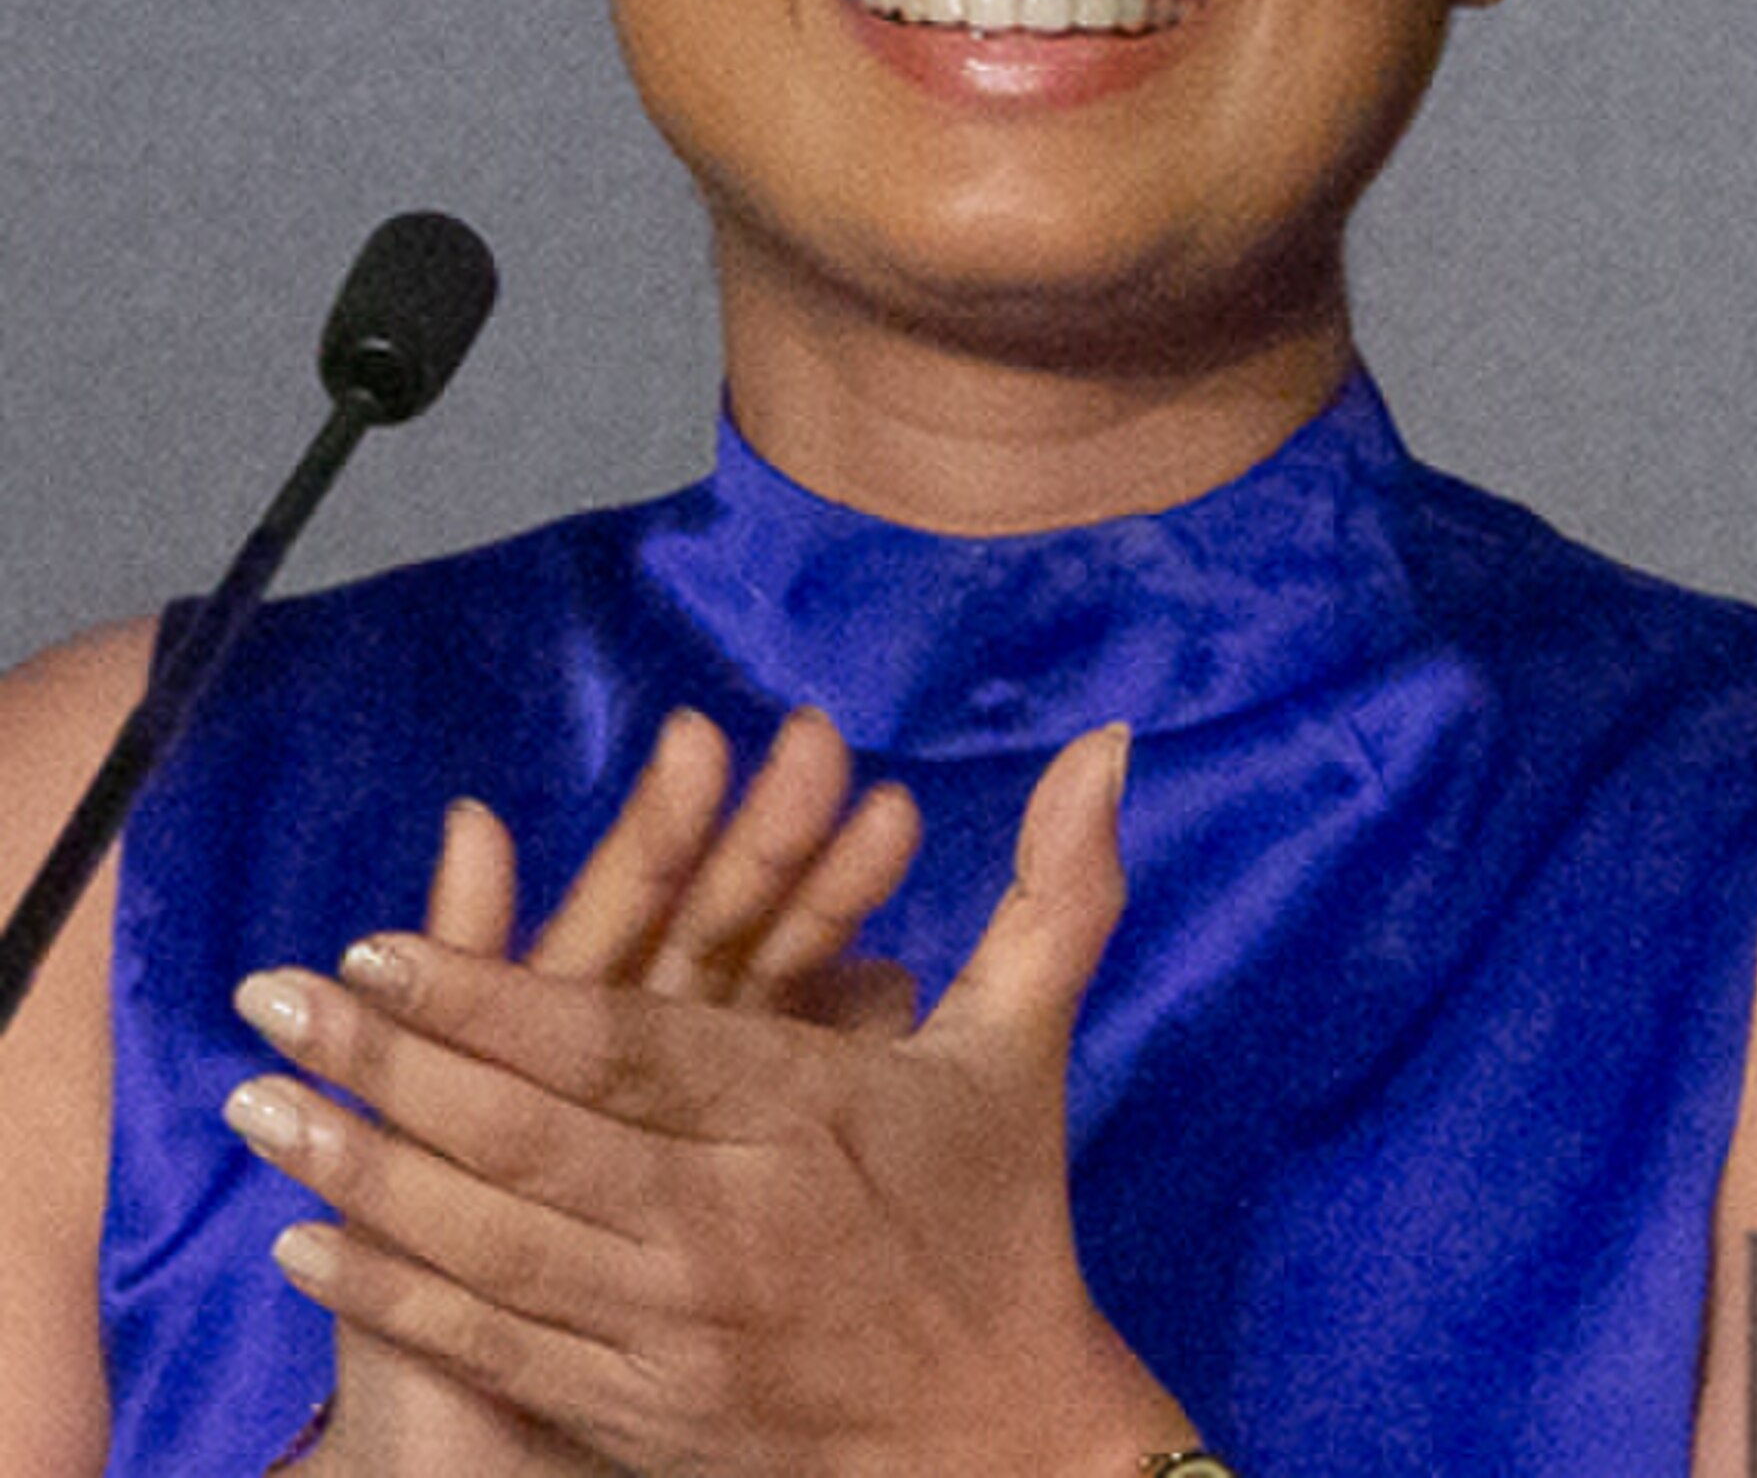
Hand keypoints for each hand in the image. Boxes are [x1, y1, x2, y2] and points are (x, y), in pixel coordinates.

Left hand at [231, 725, 1185, 1477]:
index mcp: (802, 1116)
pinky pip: (495, 1344)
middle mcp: (724, 1223)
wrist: (1011, 1446)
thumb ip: (1053, 891)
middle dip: (381, 1065)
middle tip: (268, 1002)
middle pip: (522, 1138)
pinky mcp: (644, 1414)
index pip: (621, 1043)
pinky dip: (394, 1291)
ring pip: (485, 1243)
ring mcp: (673, 1332)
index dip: (490, 996)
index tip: (379, 942)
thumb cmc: (1002, 1223)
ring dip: (358, 1170)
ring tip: (255, 1106)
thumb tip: (1112, 740)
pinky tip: (308, 1241)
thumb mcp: (1023, 1050)